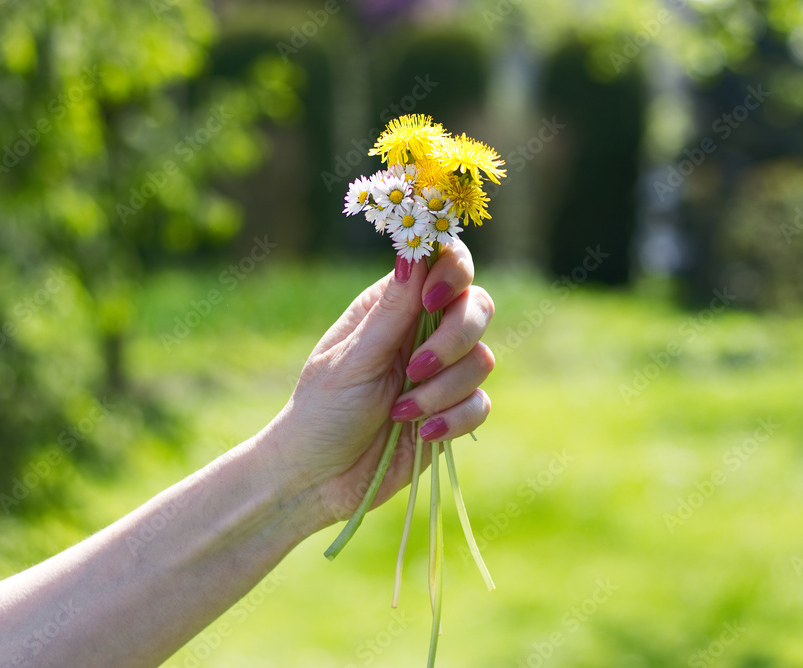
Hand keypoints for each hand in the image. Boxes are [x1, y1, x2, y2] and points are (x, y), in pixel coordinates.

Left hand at [273, 241, 494, 530]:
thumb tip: (413, 254)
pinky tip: (421, 433)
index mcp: (393, 306)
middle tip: (415, 368)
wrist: (320, 479)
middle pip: (477, 306)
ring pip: (482, 360)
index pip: (444, 264)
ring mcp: (442, 372)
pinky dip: (453, 419)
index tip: (432, 301)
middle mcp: (423, 331)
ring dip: (443, 390)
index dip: (451, 272)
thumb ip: (391, 311)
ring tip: (401, 412)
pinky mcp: (453, 411)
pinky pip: (480, 404)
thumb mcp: (353, 360)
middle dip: (454, 339)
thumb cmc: (322, 412)